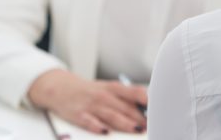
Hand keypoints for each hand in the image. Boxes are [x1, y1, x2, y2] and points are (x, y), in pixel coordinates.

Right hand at [28, 69, 146, 134]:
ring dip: (126, 123)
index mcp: (114, 88)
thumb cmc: (90, 91)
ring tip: (137, 130)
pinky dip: (98, 127)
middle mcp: (104, 96)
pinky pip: (90, 122)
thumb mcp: (109, 88)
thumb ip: (126, 96)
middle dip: (140, 118)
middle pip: (126, 108)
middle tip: (152, 126)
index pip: (135, 93)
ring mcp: (91, 105)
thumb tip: (148, 105)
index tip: (159, 109)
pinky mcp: (79, 115)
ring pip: (112, 115)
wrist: (61, 88)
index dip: (148, 101)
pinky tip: (106, 132)